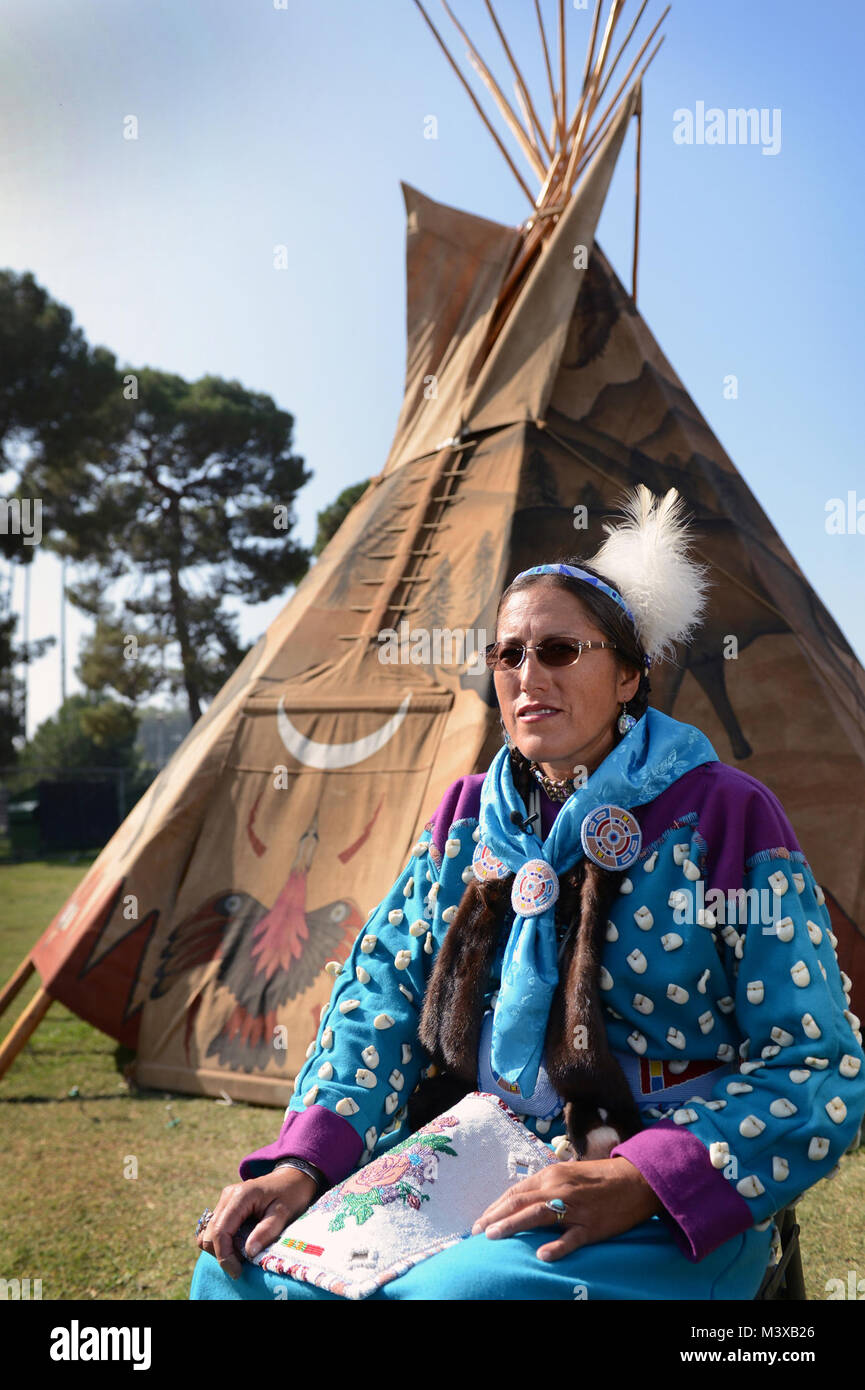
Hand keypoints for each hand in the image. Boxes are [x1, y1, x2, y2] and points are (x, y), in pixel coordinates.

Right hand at [196, 1167, 317, 1279]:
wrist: (291, 1178)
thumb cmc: (290, 1194)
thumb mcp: (283, 1214)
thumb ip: (266, 1232)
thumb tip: (248, 1253)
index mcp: (240, 1196)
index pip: (220, 1232)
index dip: (224, 1256)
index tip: (237, 1272)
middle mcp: (227, 1196)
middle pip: (209, 1234)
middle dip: (223, 1254)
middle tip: (245, 1262)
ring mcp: (224, 1200)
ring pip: (208, 1233)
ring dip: (221, 1249)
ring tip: (243, 1253)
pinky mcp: (226, 1206)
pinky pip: (215, 1229)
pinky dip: (223, 1242)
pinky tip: (240, 1244)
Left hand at [471, 1156, 662, 1261]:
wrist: (635, 1181)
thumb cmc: (599, 1178)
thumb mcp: (568, 1174)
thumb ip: (545, 1186)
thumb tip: (521, 1200)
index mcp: (552, 1175)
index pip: (516, 1191)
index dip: (496, 1206)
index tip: (480, 1220)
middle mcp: (559, 1189)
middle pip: (520, 1201)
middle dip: (495, 1216)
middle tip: (476, 1231)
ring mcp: (575, 1208)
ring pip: (538, 1215)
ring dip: (513, 1225)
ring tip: (493, 1236)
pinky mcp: (592, 1227)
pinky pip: (571, 1238)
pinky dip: (556, 1246)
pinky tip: (541, 1255)